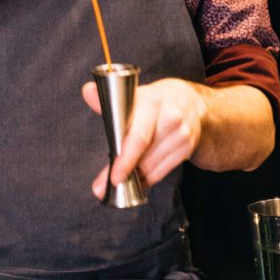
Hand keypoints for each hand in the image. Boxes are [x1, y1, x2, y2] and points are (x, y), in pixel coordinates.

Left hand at [81, 76, 206, 199]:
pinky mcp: (187, 148)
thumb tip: (87, 91)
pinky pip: (163, 170)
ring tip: (118, 185)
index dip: (124, 158)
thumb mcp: (134, 96)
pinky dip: (148, 178)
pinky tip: (137, 182)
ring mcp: (182, 134)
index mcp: (153, 101)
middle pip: (144, 154)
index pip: (138, 136)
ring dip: (134, 178)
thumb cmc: (154, 101)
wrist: (191, 102)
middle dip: (123, 173)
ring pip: (152, 165)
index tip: (112, 176)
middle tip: (101, 188)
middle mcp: (170, 117)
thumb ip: (109, 100)